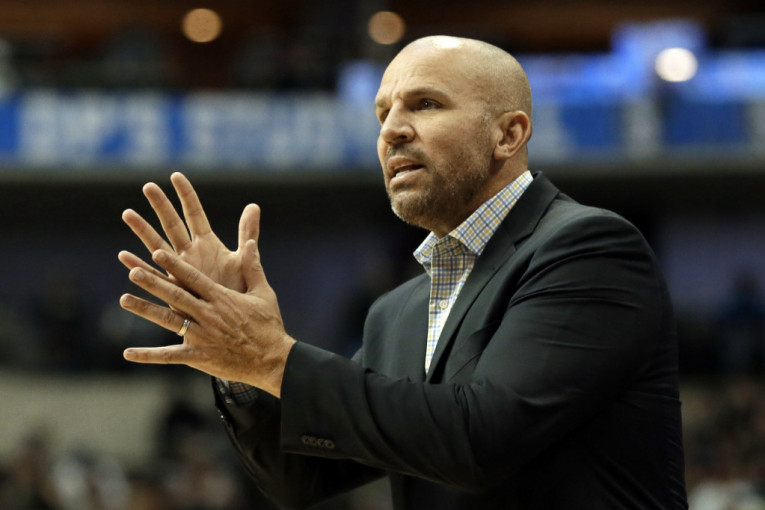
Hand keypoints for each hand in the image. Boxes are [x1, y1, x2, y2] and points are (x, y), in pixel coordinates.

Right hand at [120, 172, 257, 292]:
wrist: (234, 320)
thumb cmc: (239, 289)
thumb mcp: (242, 259)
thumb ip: (247, 233)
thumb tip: (253, 205)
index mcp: (207, 244)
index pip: (195, 214)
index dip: (187, 195)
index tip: (176, 175)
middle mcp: (190, 253)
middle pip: (172, 224)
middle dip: (161, 205)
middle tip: (148, 186)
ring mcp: (179, 270)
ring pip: (157, 246)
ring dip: (142, 231)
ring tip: (128, 213)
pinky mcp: (173, 289)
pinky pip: (154, 276)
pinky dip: (139, 267)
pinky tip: (125, 257)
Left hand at [120, 245, 294, 397]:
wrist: (273, 360)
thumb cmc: (269, 324)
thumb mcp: (263, 292)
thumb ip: (252, 266)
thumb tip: (249, 242)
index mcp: (222, 299)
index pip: (194, 278)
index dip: (175, 265)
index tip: (158, 252)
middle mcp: (209, 316)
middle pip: (176, 296)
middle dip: (154, 283)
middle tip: (133, 271)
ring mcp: (202, 337)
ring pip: (168, 322)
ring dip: (146, 310)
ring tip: (124, 299)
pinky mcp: (199, 357)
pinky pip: (169, 356)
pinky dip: (148, 355)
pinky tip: (128, 353)